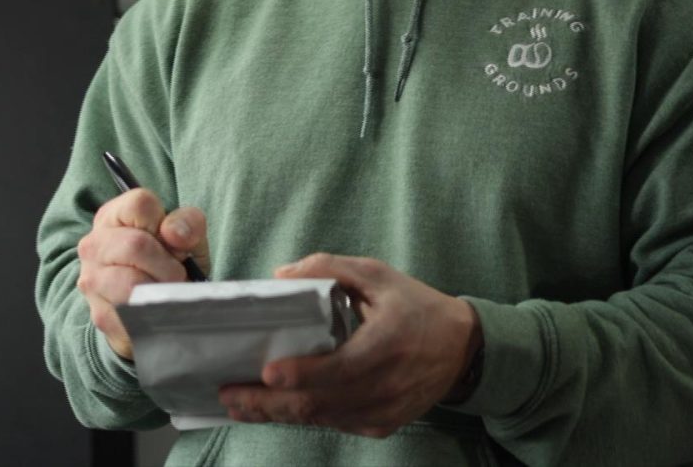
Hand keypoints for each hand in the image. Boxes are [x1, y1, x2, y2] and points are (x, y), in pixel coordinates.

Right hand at [76, 188, 208, 359]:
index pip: (140, 204)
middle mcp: (94, 245)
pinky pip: (133, 313)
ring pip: (132, 283)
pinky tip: (157, 309)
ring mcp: (92, 281)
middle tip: (175, 273)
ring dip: (161, 290)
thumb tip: (174, 233)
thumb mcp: (188, 238)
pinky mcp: (100, 315)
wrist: (158, 309)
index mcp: (112, 216)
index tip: (171, 240)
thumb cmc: (171, 264)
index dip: (165, 223)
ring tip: (166, 291)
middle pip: (136, 244)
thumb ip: (188, 224)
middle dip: (167, 262)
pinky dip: (155, 312)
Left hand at [217, 254, 479, 437]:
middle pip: (320, 403)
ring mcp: (385, 410)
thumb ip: (330, 268)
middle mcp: (387, 384)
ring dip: (278, 414)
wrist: (462, 349)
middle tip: (229, 394)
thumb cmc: (416, 307)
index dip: (303, 374)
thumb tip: (281, 275)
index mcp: (389, 343)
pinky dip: (304, 416)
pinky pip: (336, 424)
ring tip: (239, 404)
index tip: (269, 374)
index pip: (341, 368)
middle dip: (269, 404)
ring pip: (323, 419)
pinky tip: (275, 409)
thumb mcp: (379, 275)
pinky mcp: (382, 425)